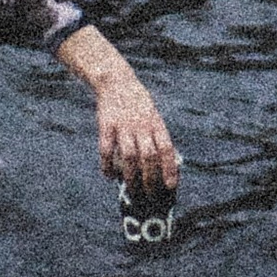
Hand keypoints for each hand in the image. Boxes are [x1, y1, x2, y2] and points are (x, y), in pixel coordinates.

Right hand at [57, 25, 178, 194]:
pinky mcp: (106, 124)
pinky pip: (106, 149)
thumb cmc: (138, 104)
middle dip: (150, 178)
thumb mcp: (153, 116)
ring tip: (132, 190)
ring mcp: (123, 125)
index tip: (170, 187)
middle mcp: (141, 125)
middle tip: (150, 195)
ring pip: (129, 156)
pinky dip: (107, 165)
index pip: (166, 149)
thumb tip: (165, 164)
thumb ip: (157, 137)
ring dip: (131, 176)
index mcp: (156, 123)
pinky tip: (109, 176)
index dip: (169, 168)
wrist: (116, 81)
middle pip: (148, 156)